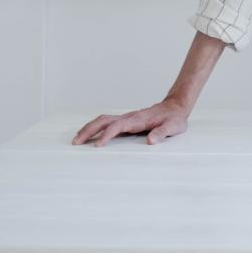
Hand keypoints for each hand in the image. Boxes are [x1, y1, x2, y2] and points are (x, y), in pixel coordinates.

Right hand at [71, 99, 188, 147]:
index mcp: (138, 119)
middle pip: (104, 120)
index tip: (97, 144)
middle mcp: (129, 117)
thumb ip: (162, 133)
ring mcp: (126, 119)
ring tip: (76, 140)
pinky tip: (88, 135)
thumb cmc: (174, 119)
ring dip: (89, 128)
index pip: (118, 126)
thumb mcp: (172, 127)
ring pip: (103, 120)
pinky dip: (95, 128)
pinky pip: (107, 123)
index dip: (107, 134)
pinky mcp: (126, 122)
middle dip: (89, 130)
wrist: (175, 107)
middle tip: (76, 142)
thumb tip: (151, 140)